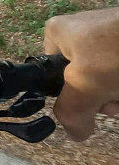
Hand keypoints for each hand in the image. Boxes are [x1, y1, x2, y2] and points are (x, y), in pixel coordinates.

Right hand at [44, 8, 118, 140]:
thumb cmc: (117, 53)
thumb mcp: (84, 85)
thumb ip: (71, 112)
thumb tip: (75, 133)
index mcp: (60, 32)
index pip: (53, 75)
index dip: (72, 95)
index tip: (91, 102)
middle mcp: (82, 31)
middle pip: (86, 80)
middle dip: (104, 99)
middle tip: (116, 103)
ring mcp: (111, 37)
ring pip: (109, 80)